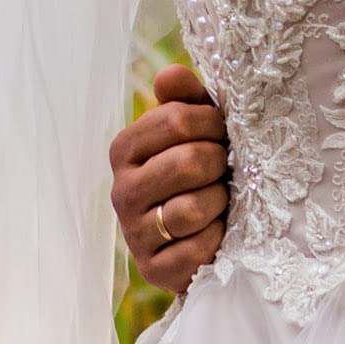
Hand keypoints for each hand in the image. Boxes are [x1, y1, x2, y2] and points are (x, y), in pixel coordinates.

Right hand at [109, 64, 228, 294]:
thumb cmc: (203, 167)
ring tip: (219, 198)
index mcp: (126, 149)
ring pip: (191, 208)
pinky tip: (215, 231)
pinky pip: (197, 248)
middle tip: (223, 167)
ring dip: (219, 201)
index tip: (221, 131)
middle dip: (219, 162)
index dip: (212, 122)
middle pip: (188, 161)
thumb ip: (186, 98)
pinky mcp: (153, 270)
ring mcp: (134, 234)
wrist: (207, 231)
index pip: (176, 119)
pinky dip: (217, 237)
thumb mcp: (198, 127)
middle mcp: (122, 191)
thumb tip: (170, 73)